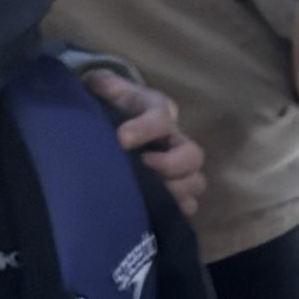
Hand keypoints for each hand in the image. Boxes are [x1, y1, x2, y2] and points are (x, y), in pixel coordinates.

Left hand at [75, 65, 206, 221]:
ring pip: (196, 182)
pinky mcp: (173, 188)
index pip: (161, 118)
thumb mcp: (102, 88)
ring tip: (152, 194)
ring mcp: (178, 166)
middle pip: (192, 155)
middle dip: (171, 165)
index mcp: (158, 111)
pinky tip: (156, 212)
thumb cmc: (107, 103)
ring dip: (178, 190)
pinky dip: (177, 210)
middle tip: (143, 168)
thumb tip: (102, 89)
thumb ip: (103, 86)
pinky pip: (189, 205)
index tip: (121, 139)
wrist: (110, 120)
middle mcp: (174, 139)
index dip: (145, 129)